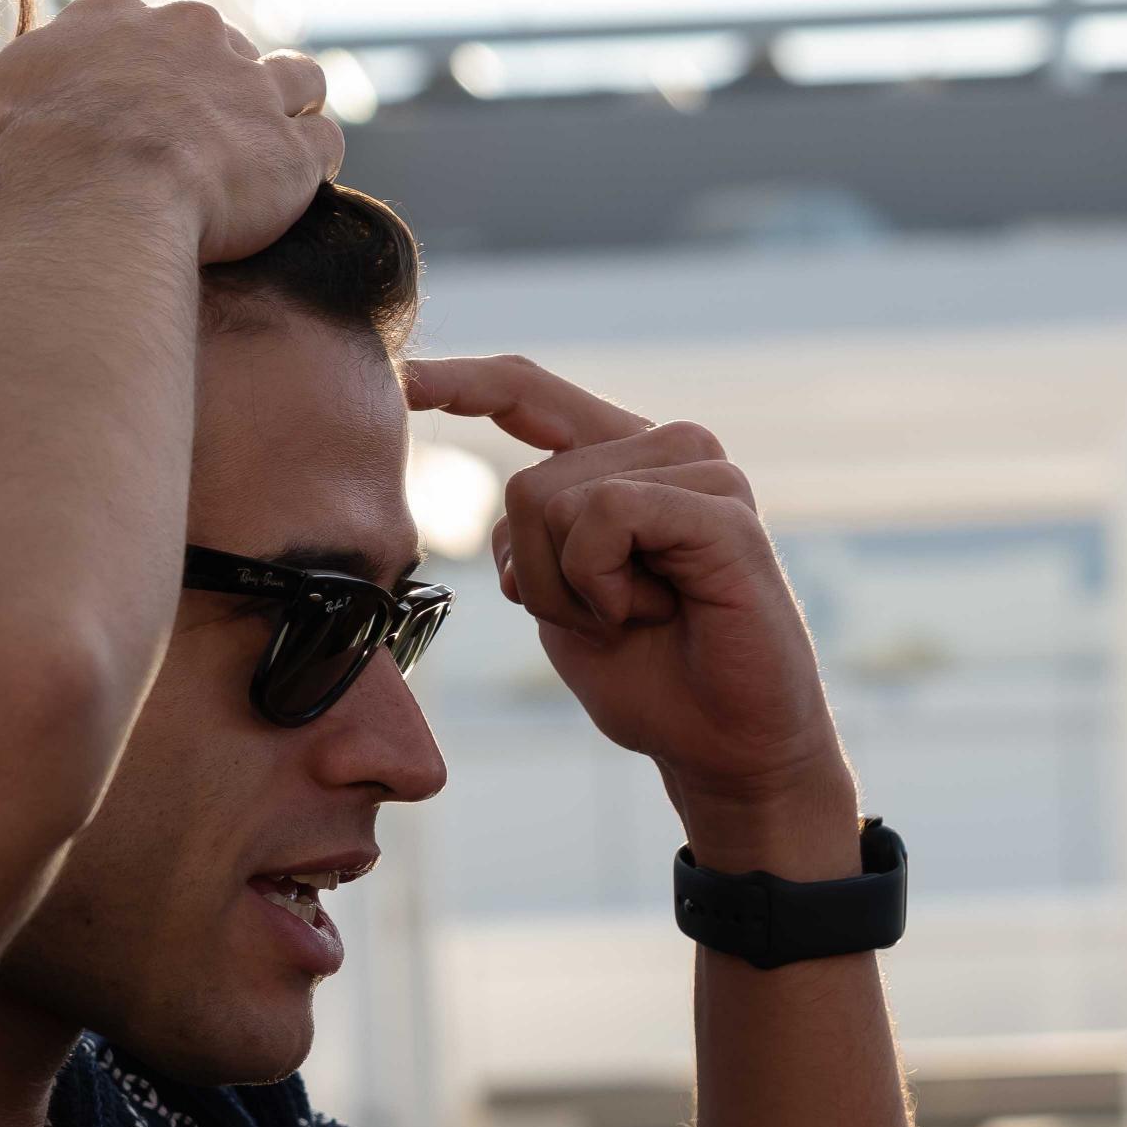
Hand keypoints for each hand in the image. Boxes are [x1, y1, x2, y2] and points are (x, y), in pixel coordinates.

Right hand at [0, 0, 342, 263]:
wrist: (95, 205)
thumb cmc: (18, 158)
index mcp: (115, 18)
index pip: (139, 26)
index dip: (140, 67)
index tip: (133, 110)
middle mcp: (192, 34)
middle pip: (220, 47)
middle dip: (216, 86)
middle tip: (199, 142)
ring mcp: (251, 87)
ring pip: (292, 77)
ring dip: (284, 108)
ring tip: (264, 152)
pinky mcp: (292, 147)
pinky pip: (325, 136)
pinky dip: (315, 157)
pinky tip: (297, 186)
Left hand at [403, 354, 855, 867]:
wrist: (726, 748)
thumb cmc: (651, 679)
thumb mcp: (560, 601)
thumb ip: (529, 538)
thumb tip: (502, 496)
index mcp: (622, 461)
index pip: (529, 394)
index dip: (461, 382)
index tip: (400, 377)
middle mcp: (666, 448)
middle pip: (524, 484)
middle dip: (537, 578)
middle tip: (609, 622)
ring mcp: (702, 470)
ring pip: (555, 500)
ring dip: (573, 589)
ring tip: (642, 618)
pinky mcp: (721, 505)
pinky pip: (604, 514)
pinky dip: (604, 582)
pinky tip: (659, 612)